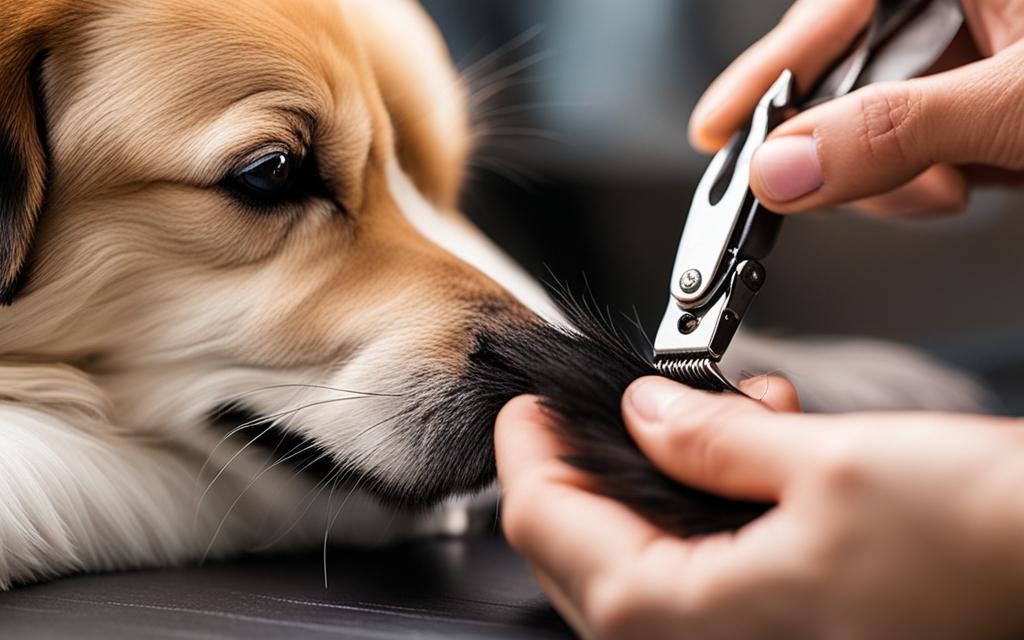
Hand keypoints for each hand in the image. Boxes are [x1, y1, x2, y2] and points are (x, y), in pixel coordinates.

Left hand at [496, 377, 1023, 638]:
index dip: (525, 454)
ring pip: (637, 564)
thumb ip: (708, 437)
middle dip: (576, 470)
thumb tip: (642, 411)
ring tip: (688, 414)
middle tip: (584, 408)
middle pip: (579, 554)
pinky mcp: (784, 632)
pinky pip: (698, 577)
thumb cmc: (982, 546)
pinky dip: (696, 513)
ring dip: (644, 485)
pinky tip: (740, 456)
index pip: (546, 528)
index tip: (524, 404)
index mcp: (692, 619)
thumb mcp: (827, 462)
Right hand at [689, 0, 1023, 216]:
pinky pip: (917, 148)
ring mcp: (975, 57)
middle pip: (845, 74)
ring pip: (873, 124)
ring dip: (892, 178)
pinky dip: (923, 182)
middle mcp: (954, 10)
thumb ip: (895, 129)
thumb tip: (783, 167)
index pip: (829, 11)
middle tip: (841, 188)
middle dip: (842, 145)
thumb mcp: (1015, 102)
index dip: (765, 72)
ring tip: (951, 186)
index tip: (714, 131)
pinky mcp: (984, 108)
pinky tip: (966, 182)